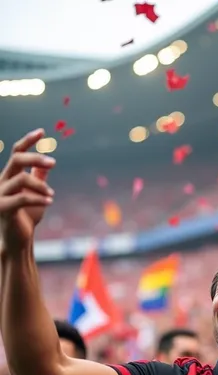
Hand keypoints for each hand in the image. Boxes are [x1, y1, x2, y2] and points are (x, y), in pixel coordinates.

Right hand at [0, 129, 55, 252]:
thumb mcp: (36, 195)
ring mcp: (0, 195)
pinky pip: (22, 198)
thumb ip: (39, 179)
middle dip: (35, 158)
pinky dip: (38, 198)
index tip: (42, 132)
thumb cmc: (26, 218)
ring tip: (51, 195)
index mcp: (9, 176)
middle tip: (54, 162)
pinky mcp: (3, 209)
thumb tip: (47, 163)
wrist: (17, 241)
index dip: (28, 140)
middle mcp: (1, 182)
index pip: (16, 152)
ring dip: (40, 185)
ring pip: (21, 179)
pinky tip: (50, 201)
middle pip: (16, 160)